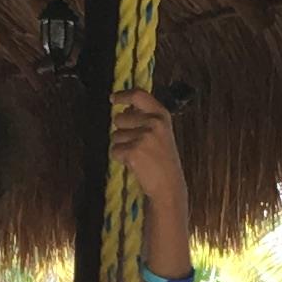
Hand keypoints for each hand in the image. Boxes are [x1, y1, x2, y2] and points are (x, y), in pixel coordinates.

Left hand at [108, 88, 185, 205]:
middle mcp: (153, 123)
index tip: (113, 98)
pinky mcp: (133, 151)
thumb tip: (125, 109)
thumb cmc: (163, 160)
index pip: (138, 95)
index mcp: (161, 115)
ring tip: (139, 156)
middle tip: (138, 145)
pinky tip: (134, 164)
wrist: (169, 185)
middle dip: (122, 131)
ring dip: (122, 146)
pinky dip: (120, 158)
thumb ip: (145, 118)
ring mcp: (143, 137)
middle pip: (120, 118)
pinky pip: (114, 150)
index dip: (123, 95)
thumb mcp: (161, 133)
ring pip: (115, 135)